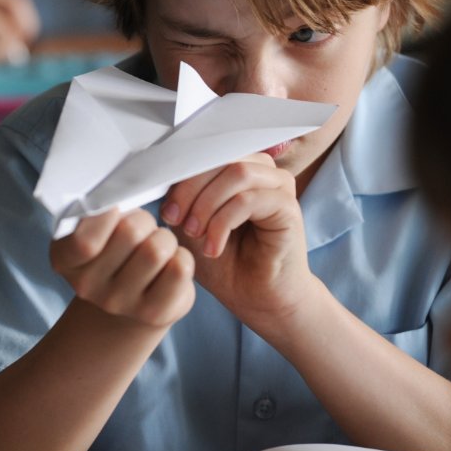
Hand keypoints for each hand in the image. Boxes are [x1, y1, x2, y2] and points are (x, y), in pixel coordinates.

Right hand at [50, 208, 194, 330]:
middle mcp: (87, 287)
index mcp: (65, 260)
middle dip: (143, 220)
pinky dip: (181, 255)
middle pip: (130, 232)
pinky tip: (169, 263)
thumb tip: (122, 190)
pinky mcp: (154, 314)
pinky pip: (180, 267)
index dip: (105, 215)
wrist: (125, 306)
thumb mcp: (92, 229)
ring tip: (156, 245)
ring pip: (157, 248)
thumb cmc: (111, 250)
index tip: (116, 207)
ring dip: (164, 238)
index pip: (84, 241)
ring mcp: (120, 304)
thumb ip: (98, 211)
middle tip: (141, 228)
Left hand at [160, 153, 316, 331]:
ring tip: (195, 234)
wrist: (254, 299)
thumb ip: (182, 195)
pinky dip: (223, 222)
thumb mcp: (191, 223)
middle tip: (175, 221)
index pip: (206, 151)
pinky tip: (213, 247)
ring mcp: (278, 185)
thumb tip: (161, 171)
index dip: (181, 174)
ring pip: (236, 173)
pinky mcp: (288, 206)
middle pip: (221, 156)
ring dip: (207, 204)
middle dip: (190, 189)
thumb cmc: (224, 262)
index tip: (165, 210)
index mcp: (238, 166)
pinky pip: (249, 199)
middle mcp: (261, 169)